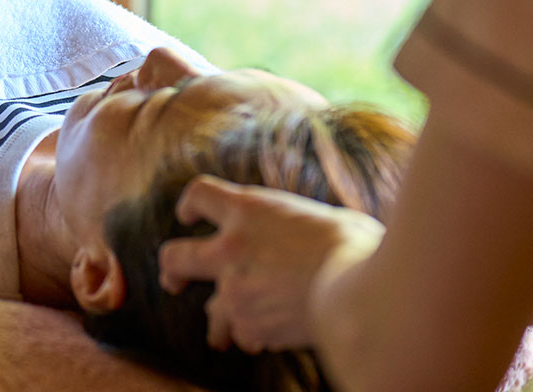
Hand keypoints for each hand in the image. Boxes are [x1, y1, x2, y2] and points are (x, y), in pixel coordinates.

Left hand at [157, 175, 384, 353]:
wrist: (361, 295)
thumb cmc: (356, 249)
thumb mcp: (322, 218)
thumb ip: (293, 227)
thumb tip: (303, 235)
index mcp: (249, 212)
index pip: (199, 195)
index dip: (191, 203)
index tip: (189, 214)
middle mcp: (231, 250)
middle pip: (175, 257)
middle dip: (172, 269)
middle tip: (173, 280)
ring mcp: (235, 292)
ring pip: (211, 311)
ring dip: (219, 321)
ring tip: (221, 333)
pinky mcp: (250, 327)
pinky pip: (245, 334)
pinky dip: (255, 336)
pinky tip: (269, 337)